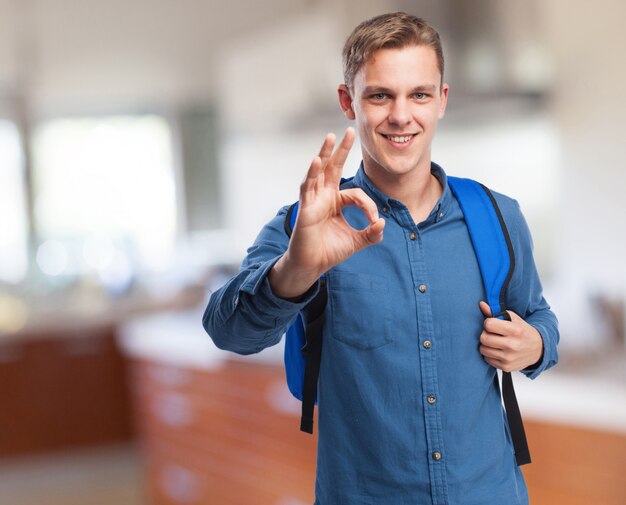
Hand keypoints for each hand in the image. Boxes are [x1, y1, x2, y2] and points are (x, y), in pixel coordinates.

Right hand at [269, 128, 384, 297]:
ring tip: (331, 136)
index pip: (356, 193)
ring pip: (319, 171)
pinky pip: (308, 186)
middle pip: (334, 167)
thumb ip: (372, 233)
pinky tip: (316, 160)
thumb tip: (382, 223)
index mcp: (336, 201)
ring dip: (325, 153)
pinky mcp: (305, 207)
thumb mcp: (357, 241)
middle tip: (350, 130)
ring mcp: (313, 199)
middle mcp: (324, 196)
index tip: (375, 221)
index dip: (369, 205)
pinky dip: (312, 173)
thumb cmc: (330, 251)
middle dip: (342, 149)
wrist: (312, 265)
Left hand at [478, 301, 543, 371]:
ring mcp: (509, 358)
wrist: (538, 350)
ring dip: (486, 345)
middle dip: (485, 334)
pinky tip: (498, 350)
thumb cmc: (523, 331)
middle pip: (484, 338)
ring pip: (483, 349)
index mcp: (515, 330)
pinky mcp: (506, 367)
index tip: (493, 324)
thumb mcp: (513, 319)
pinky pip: (487, 359)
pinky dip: (490, 354)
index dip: (488, 323)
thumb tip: (481, 305)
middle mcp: (513, 345)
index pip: (489, 324)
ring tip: (494, 342)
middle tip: (492, 333)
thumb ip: (495, 312)